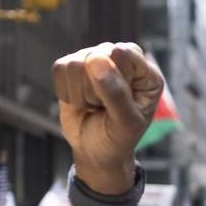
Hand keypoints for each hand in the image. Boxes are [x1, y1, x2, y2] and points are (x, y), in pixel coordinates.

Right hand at [52, 43, 163, 191]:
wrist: (96, 152)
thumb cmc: (118, 137)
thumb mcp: (125, 123)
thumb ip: (116, 93)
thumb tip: (96, 59)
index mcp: (145, 71)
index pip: (123, 53)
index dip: (114, 79)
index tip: (119, 103)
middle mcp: (121, 59)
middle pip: (96, 57)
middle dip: (95, 91)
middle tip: (105, 108)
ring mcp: (96, 59)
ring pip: (75, 64)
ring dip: (80, 95)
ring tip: (94, 105)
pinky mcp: (73, 66)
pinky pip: (60, 69)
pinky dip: (66, 92)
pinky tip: (80, 102)